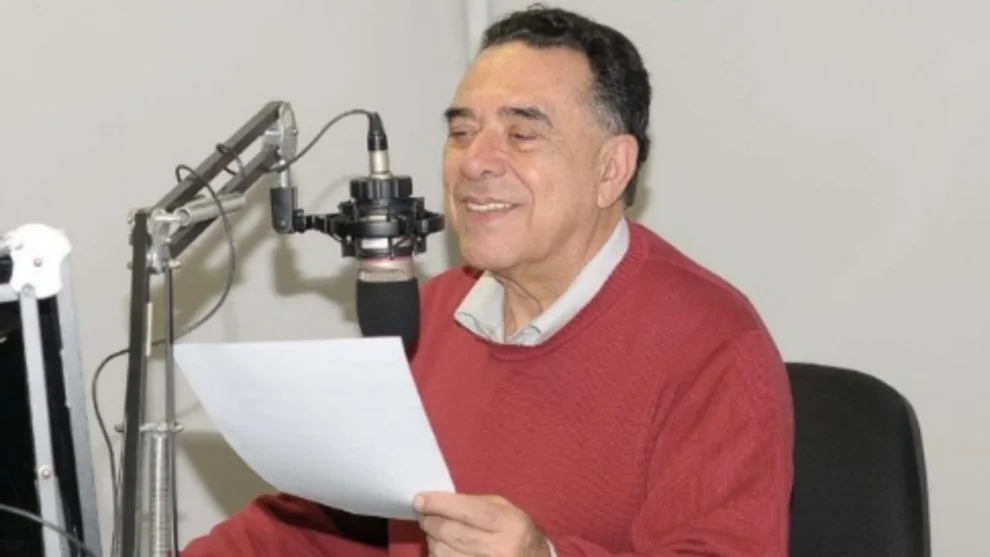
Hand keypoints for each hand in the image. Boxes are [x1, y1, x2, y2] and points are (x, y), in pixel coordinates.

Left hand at [414, 492, 550, 556]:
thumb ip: (475, 503)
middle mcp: (499, 550)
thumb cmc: (517, 533)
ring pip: (443, 552)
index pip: (468, 511)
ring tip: (437, 532)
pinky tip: (443, 548)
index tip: (420, 500)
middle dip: (430, 521)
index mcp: (509, 525)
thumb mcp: (506, 511)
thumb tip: (438, 501)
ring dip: (433, 540)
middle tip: (424, 514)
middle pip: (451, 532)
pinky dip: (438, 555)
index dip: (439, 504)